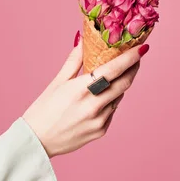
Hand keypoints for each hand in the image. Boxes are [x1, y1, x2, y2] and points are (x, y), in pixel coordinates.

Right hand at [23, 33, 148, 156]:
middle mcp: (93, 106)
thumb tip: (82, 39)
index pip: (114, 70)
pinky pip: (112, 111)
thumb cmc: (43, 109)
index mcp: (80, 90)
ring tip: (117, 75)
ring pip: (119, 97)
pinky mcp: (101, 131)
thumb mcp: (57, 82)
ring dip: (121, 84)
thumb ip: (74, 61)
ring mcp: (99, 121)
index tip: (142, 48)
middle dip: (133, 69)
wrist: (37, 141)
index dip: (131, 58)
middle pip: (124, 83)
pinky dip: (111, 101)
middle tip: (136, 58)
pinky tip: (102, 97)